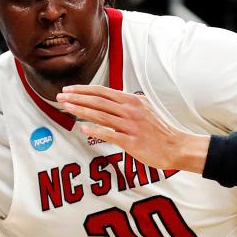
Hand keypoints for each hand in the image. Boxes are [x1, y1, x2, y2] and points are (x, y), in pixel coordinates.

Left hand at [59, 85, 198, 171]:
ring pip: (101, 115)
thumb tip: (109, 100)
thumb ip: (126, 103)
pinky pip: (109, 135)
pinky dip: (95, 130)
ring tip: (66, 108)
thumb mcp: (143, 109)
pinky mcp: (131, 141)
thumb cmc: (158, 130)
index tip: (69, 90)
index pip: (102, 92)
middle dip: (77, 98)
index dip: (83, 90)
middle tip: (60, 97)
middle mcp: (130, 110)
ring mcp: (130, 126)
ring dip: (81, 110)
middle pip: (98, 101)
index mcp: (131, 100)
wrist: (175, 146)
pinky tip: (82, 128)